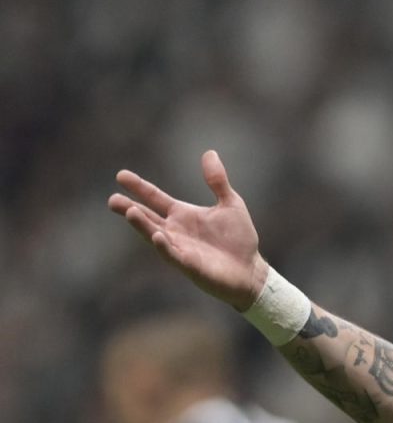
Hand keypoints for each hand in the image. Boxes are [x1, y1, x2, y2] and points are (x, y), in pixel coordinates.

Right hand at [107, 150, 268, 310]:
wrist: (251, 270)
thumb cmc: (239, 239)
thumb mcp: (231, 204)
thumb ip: (217, 181)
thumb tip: (209, 152)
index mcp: (182, 214)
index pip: (155, 198)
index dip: (139, 187)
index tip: (121, 175)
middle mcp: (175, 230)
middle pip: (147, 217)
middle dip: (130, 209)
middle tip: (112, 200)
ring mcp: (179, 248)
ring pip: (155, 235)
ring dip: (142, 225)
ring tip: (130, 211)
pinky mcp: (189, 265)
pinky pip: (172, 255)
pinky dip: (164, 246)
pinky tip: (158, 236)